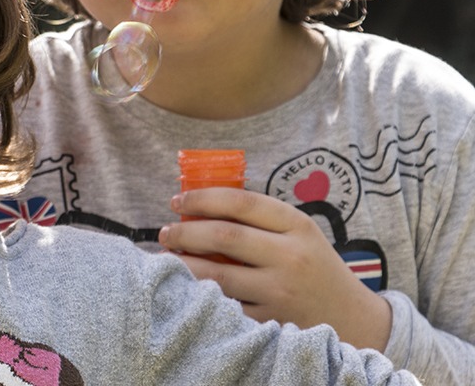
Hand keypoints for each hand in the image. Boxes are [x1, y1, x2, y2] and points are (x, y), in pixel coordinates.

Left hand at [158, 188, 391, 351]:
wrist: (354, 318)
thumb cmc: (314, 267)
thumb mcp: (299, 233)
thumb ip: (259, 218)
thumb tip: (198, 203)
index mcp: (297, 225)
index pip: (241, 201)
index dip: (202, 198)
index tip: (177, 201)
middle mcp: (291, 256)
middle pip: (224, 235)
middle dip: (184, 232)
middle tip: (165, 232)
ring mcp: (281, 291)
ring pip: (218, 275)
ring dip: (184, 264)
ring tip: (167, 258)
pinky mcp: (271, 321)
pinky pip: (225, 305)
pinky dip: (200, 295)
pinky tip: (186, 287)